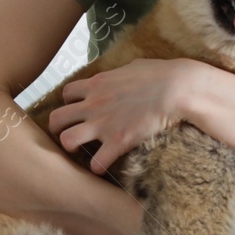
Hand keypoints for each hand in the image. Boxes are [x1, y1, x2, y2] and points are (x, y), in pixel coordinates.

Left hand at [48, 57, 204, 176]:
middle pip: (56, 118)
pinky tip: (104, 167)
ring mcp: (103, 124)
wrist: (177, 88)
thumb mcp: (136, 65)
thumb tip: (128, 73)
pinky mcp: (117, 142)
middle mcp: (93, 104)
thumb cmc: (162, 74)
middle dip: (59, 128)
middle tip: (71, 132)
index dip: (71, 103)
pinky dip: (97, 168)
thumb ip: (123, 72)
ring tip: (81, 151)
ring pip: (66, 140)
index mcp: (97, 84)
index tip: (81, 109)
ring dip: (71, 147)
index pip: (66, 93)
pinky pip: (96, 164)